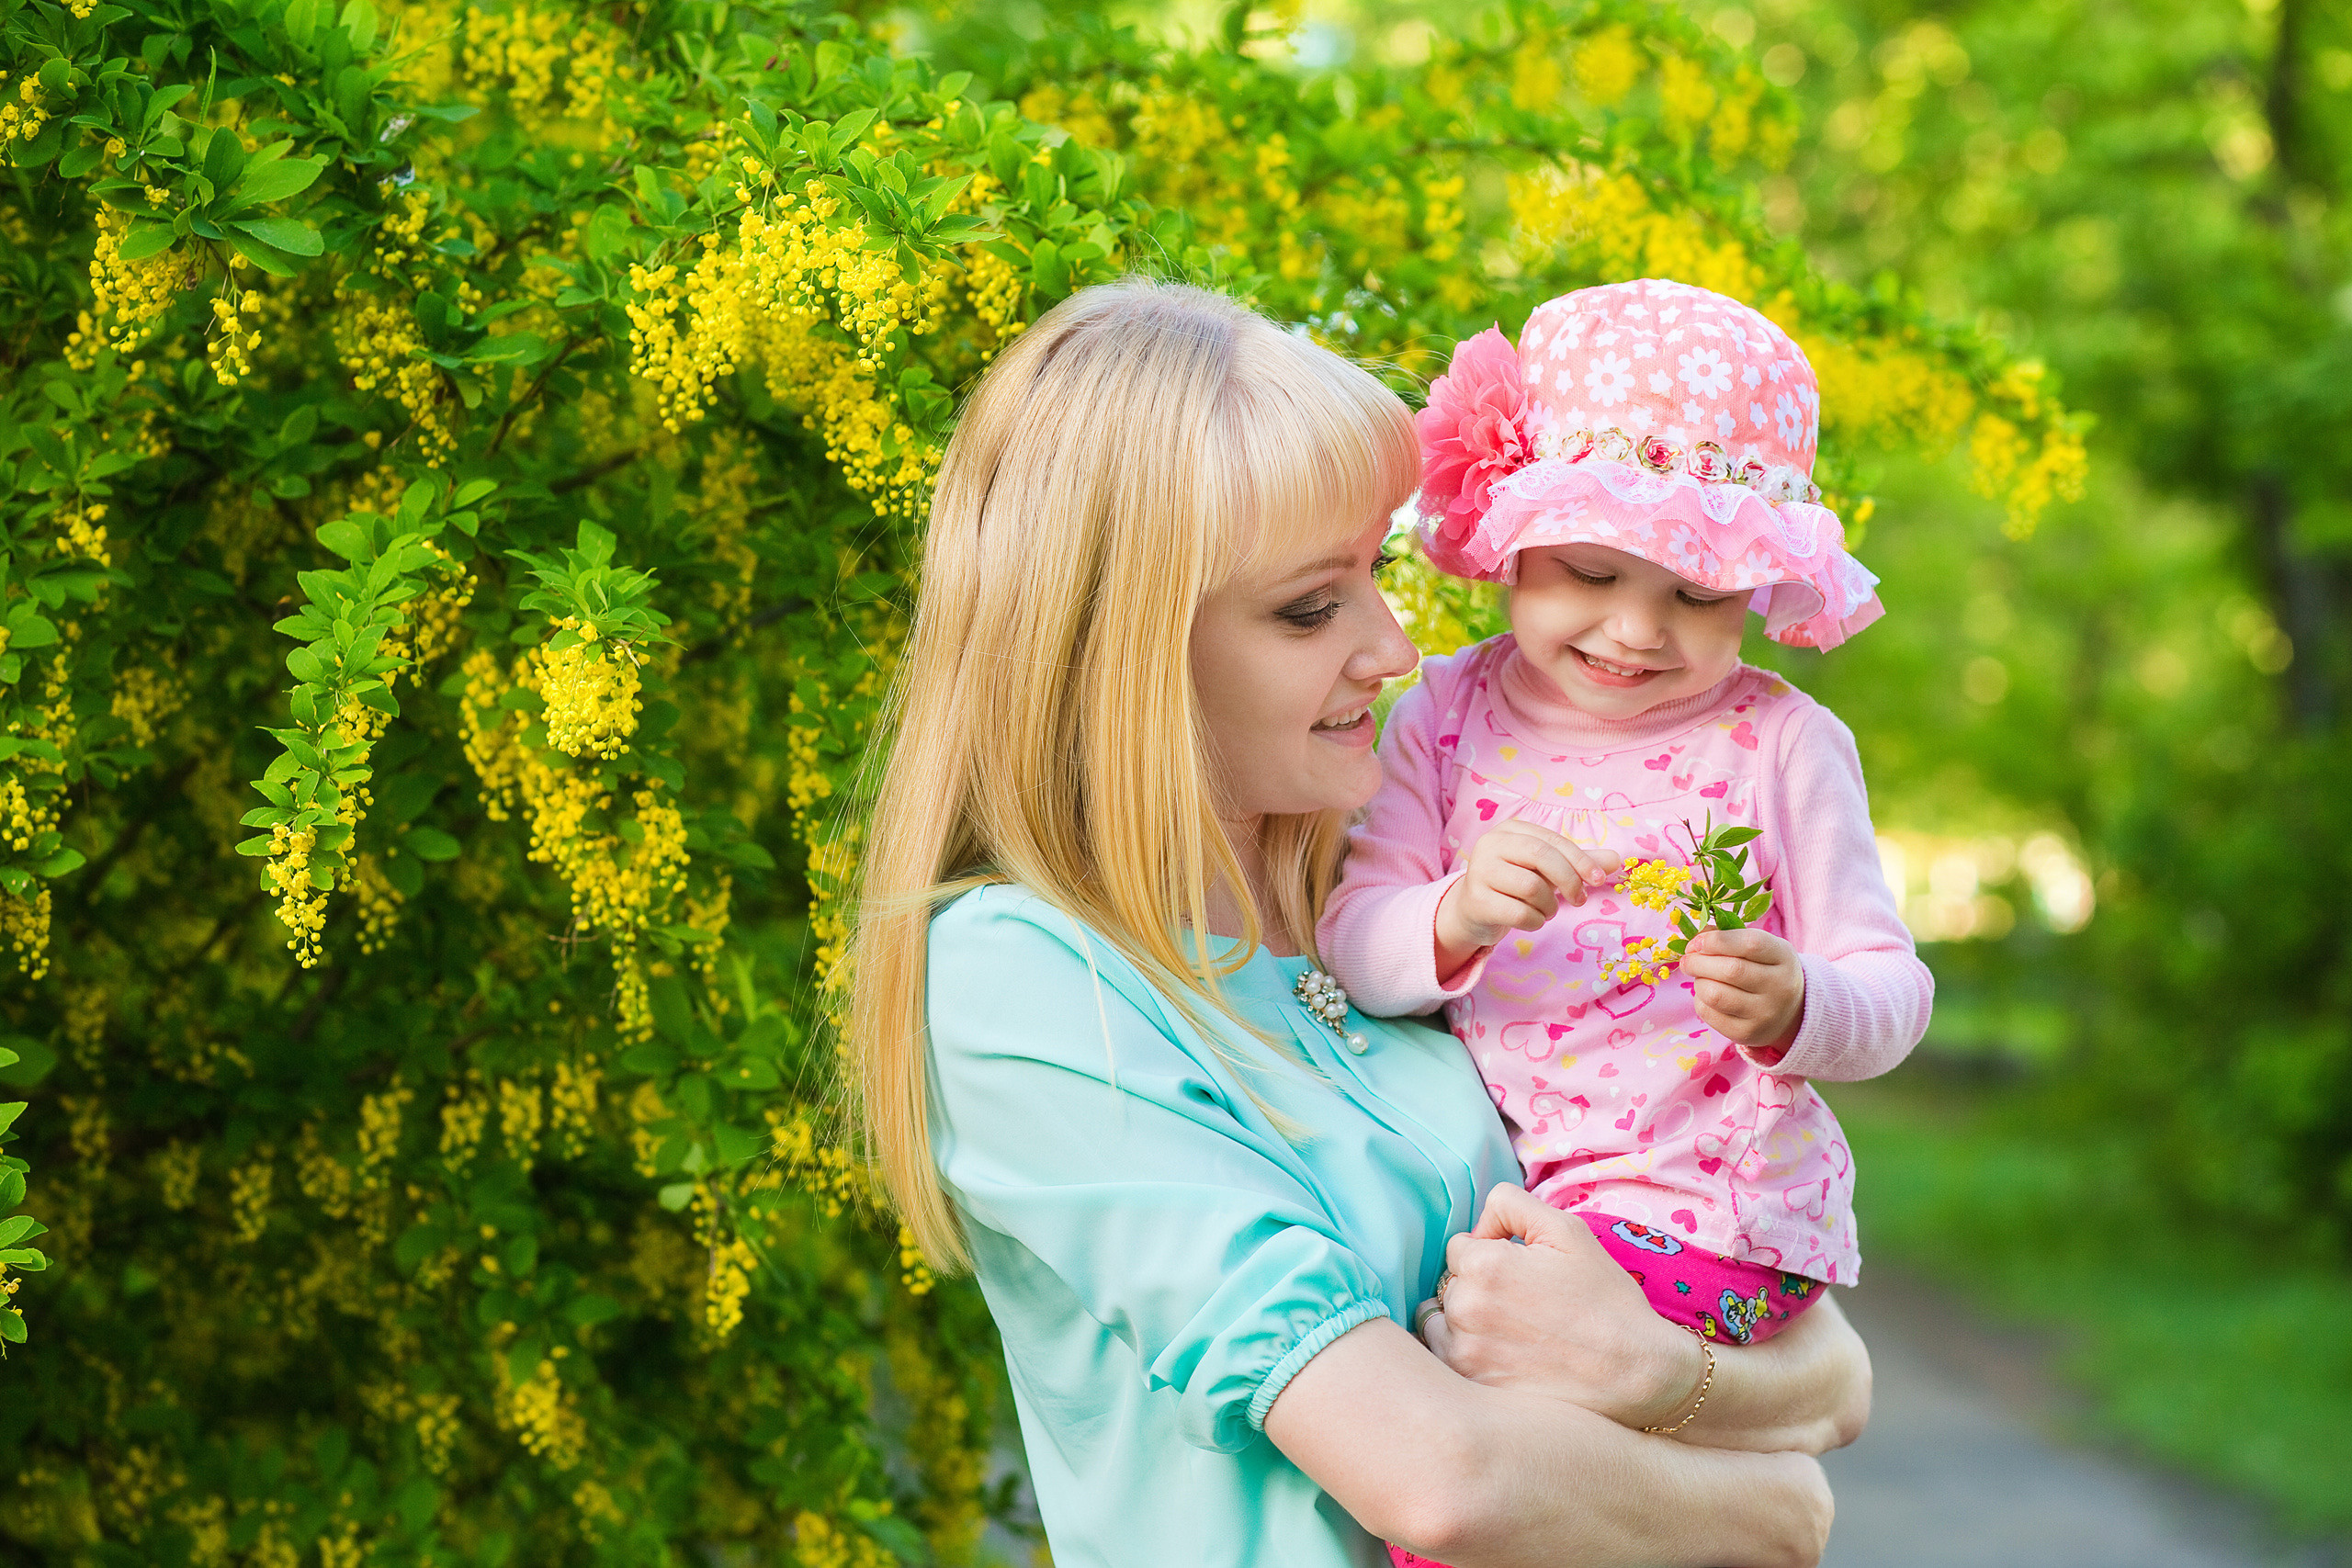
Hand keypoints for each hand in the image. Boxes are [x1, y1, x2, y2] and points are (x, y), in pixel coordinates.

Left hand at [1416, 1184, 1701, 1429]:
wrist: (1636, 1373)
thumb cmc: (1605, 1299)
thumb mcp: (1567, 1230)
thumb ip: (1510, 1204)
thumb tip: (1478, 1225)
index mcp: (1484, 1265)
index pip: (1460, 1247)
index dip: (1492, 1254)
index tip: (1524, 1273)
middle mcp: (1465, 1308)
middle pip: (1450, 1284)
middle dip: (1478, 1287)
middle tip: (1526, 1305)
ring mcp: (1465, 1352)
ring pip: (1442, 1321)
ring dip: (1466, 1321)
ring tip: (1513, 1332)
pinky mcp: (1472, 1387)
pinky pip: (1446, 1360)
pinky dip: (1466, 1354)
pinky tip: (1502, 1357)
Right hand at [1434, 821, 1621, 978]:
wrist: (1473, 910)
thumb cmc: (1515, 884)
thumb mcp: (1548, 870)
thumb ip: (1578, 863)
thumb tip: (1617, 860)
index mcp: (1511, 830)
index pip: (1553, 841)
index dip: (1580, 860)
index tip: (1598, 880)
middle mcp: (1491, 844)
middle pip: (1541, 856)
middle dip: (1569, 880)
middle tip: (1579, 900)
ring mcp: (1479, 871)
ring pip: (1531, 887)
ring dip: (1549, 905)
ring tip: (1546, 910)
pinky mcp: (1476, 900)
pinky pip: (1519, 913)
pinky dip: (1535, 921)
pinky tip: (1531, 920)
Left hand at [1683, 927, 1805, 1051]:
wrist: (1790, 1012)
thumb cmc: (1766, 970)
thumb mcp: (1760, 948)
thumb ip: (1729, 938)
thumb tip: (1696, 940)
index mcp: (1783, 957)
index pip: (1750, 944)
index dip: (1717, 940)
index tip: (1697, 942)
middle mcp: (1779, 987)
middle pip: (1730, 970)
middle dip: (1698, 962)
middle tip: (1688, 960)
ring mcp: (1764, 1013)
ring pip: (1715, 994)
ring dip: (1699, 982)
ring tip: (1700, 977)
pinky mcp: (1746, 1033)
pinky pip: (1709, 1013)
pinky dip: (1700, 1000)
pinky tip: (1707, 995)